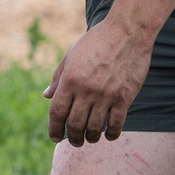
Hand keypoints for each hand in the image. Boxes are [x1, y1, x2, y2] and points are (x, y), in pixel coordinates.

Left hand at [43, 18, 152, 144]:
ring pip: (94, 128)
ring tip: (90, 139)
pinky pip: (116, 123)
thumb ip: (58, 77)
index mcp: (70, 80)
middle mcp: (86, 90)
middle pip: (74, 125)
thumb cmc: (97, 41)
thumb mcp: (72, 55)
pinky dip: (111, 133)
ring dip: (90, 138)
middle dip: (72, 138)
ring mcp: (106, 95)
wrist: (127, 32)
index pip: (57, 112)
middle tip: (74, 141)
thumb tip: (46, 96)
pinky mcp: (124, 97)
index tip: (55, 137)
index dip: (54, 129)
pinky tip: (109, 135)